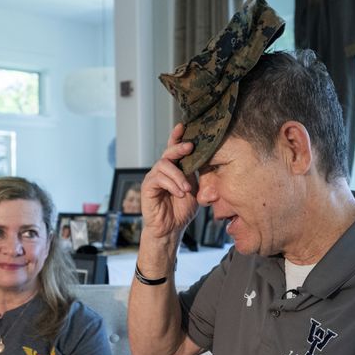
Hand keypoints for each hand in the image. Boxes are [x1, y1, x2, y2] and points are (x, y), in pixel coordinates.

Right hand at [140, 124, 199, 239]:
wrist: (171, 229)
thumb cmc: (182, 210)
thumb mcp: (194, 189)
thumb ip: (195, 175)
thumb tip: (206, 158)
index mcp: (174, 169)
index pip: (174, 149)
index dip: (177, 137)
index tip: (183, 126)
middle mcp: (162, 170)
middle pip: (168, 152)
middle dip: (179, 148)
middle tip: (190, 147)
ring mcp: (153, 178)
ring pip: (164, 165)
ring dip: (178, 176)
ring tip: (187, 190)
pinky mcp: (147, 187)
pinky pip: (158, 179)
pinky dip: (172, 185)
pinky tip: (179, 193)